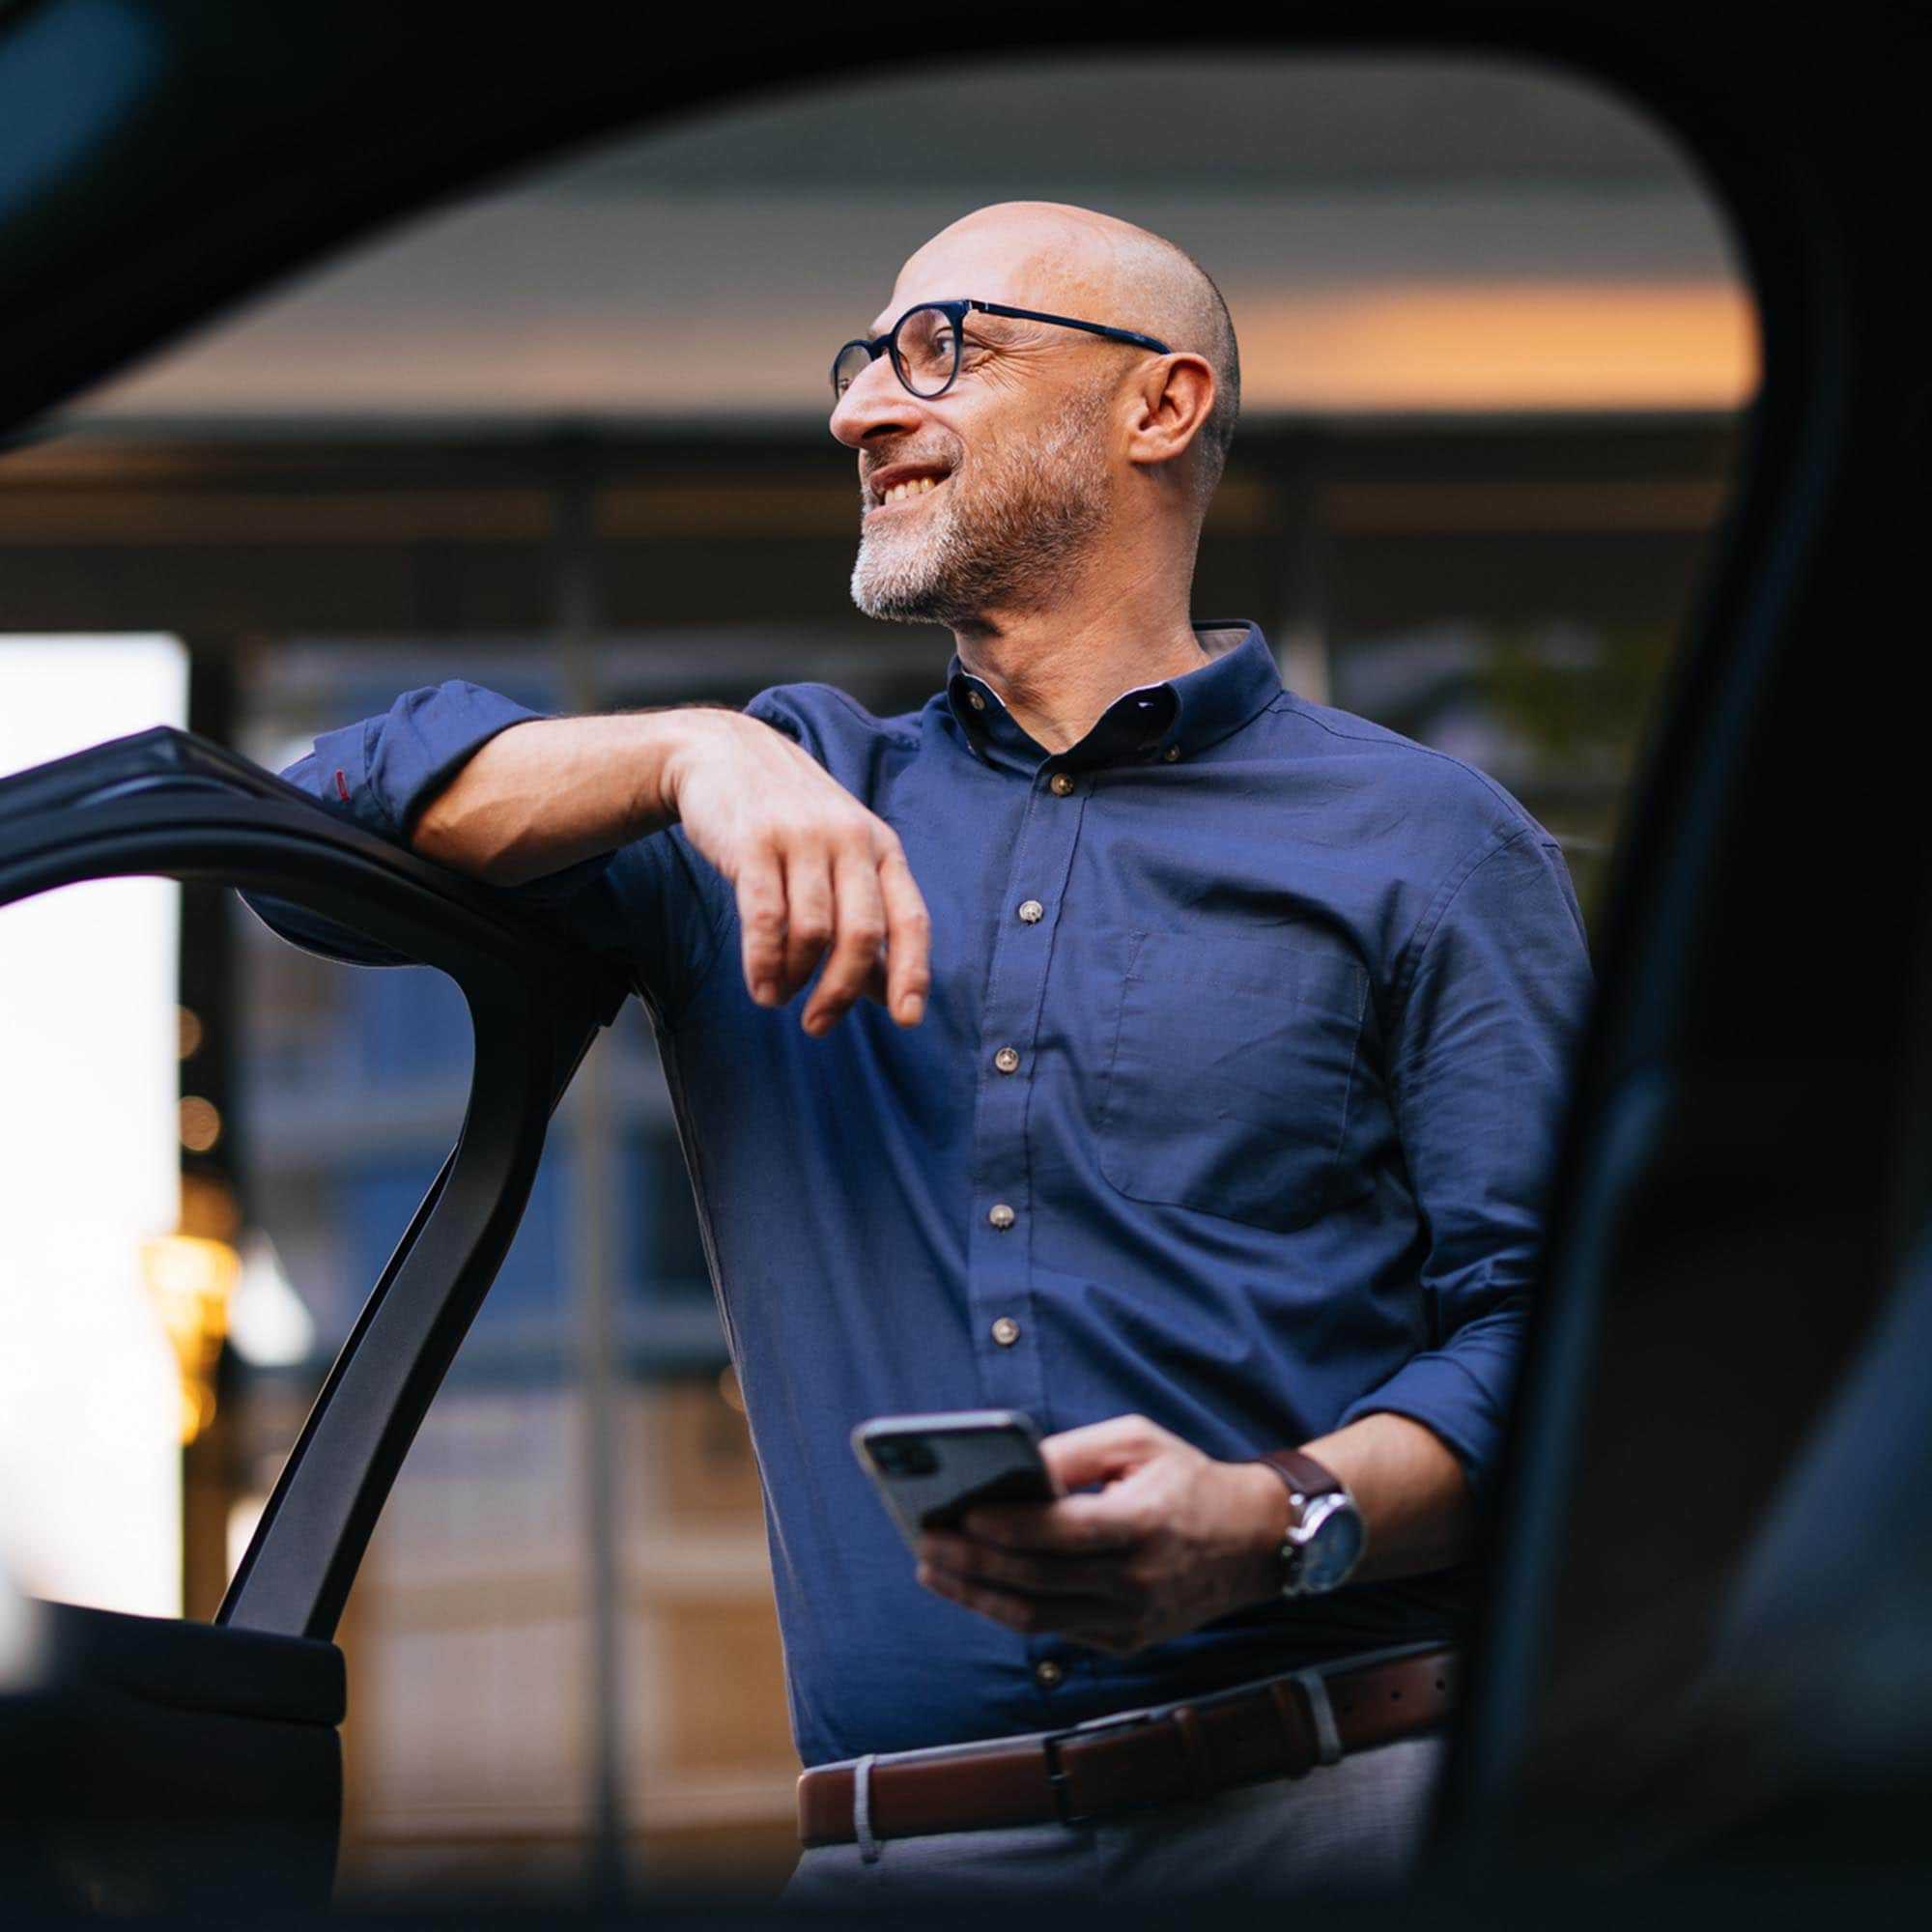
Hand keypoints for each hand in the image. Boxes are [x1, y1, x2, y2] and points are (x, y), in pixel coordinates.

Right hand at [664, 711, 930, 1034]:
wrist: (722, 754)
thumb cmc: (788, 821)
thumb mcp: (839, 855)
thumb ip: (864, 914)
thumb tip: (890, 993)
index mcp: (881, 847)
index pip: (910, 918)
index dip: (912, 972)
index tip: (907, 1019)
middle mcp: (850, 839)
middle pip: (862, 934)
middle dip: (842, 991)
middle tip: (818, 1025)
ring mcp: (803, 837)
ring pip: (813, 931)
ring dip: (795, 978)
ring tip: (777, 997)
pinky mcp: (755, 841)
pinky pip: (765, 918)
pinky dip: (763, 962)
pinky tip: (760, 984)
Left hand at [915, 1415, 1289, 1655]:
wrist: (1252, 1542)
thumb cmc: (1185, 1479)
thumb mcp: (1138, 1441)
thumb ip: (1074, 1452)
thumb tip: (1013, 1468)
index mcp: (1143, 1524)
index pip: (1062, 1534)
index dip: (1007, 1528)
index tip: (959, 1514)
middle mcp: (1137, 1581)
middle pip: (1038, 1580)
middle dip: (973, 1562)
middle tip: (925, 1541)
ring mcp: (1132, 1621)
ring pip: (1038, 1618)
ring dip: (977, 1596)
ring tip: (933, 1569)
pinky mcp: (1126, 1642)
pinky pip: (1056, 1631)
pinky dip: (1009, 1609)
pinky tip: (975, 1585)